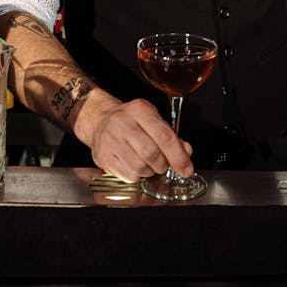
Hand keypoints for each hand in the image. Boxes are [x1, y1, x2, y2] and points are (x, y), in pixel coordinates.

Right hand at [78, 95, 194, 181]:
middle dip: (163, 165)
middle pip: (152, 154)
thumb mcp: (152, 119)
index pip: (164, 136)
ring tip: (147, 162)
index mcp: (139, 110)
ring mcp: (110, 140)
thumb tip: (186, 152)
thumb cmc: (131, 121)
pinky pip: (128, 176)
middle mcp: (122, 123)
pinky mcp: (103, 157)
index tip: (186, 168)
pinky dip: (137, 175)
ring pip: (140, 167)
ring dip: (150, 171)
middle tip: (163, 164)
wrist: (100, 121)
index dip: (178, 156)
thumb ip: (171, 136)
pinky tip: (134, 164)